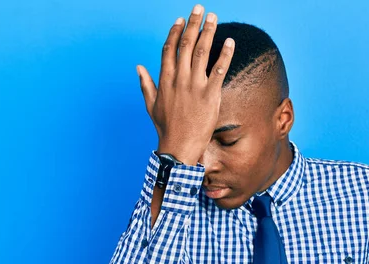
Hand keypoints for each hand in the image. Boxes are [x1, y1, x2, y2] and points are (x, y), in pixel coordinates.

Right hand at [136, 4, 234, 164]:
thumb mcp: (151, 105)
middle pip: (187, 45)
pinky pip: (219, 70)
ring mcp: (195, 86)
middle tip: (200, 8)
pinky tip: (230, 42)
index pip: (170, 48)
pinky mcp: (210, 95)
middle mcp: (179, 79)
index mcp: (165, 79)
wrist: (179, 146)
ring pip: (202, 52)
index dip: (176, 32)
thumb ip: (146, 84)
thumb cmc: (166, 127)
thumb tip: (138, 67)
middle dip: (194, 24)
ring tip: (214, 17)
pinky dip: (225, 55)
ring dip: (209, 32)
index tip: (182, 19)